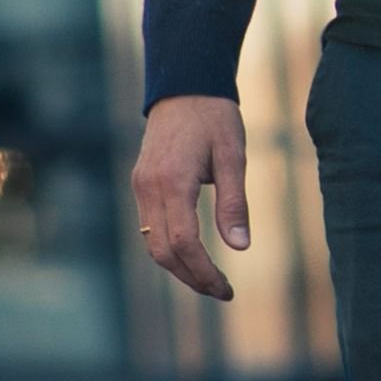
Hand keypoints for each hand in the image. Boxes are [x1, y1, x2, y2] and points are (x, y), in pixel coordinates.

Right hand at [124, 95, 248, 302]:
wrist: (185, 88)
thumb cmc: (215, 119)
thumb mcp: (233, 157)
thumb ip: (234, 202)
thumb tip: (241, 247)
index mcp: (172, 182)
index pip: (184, 242)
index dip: (204, 271)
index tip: (227, 289)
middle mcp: (148, 188)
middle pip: (162, 250)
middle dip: (191, 277)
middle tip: (222, 292)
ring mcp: (140, 187)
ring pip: (152, 243)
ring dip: (179, 267)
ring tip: (210, 281)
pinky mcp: (141, 185)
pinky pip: (150, 227)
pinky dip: (169, 248)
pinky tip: (193, 256)